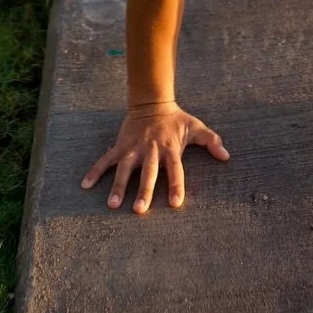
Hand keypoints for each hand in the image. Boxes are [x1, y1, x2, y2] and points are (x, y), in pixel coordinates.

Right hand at [81, 101, 228, 213]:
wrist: (151, 101)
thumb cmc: (175, 119)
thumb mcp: (195, 127)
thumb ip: (211, 141)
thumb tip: (227, 156)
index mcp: (170, 148)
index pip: (175, 169)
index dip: (177, 185)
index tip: (176, 203)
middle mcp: (151, 149)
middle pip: (148, 172)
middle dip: (144, 191)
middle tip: (139, 210)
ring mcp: (133, 147)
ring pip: (125, 168)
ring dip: (118, 185)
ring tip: (112, 204)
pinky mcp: (120, 145)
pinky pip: (105, 159)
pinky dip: (95, 171)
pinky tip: (85, 185)